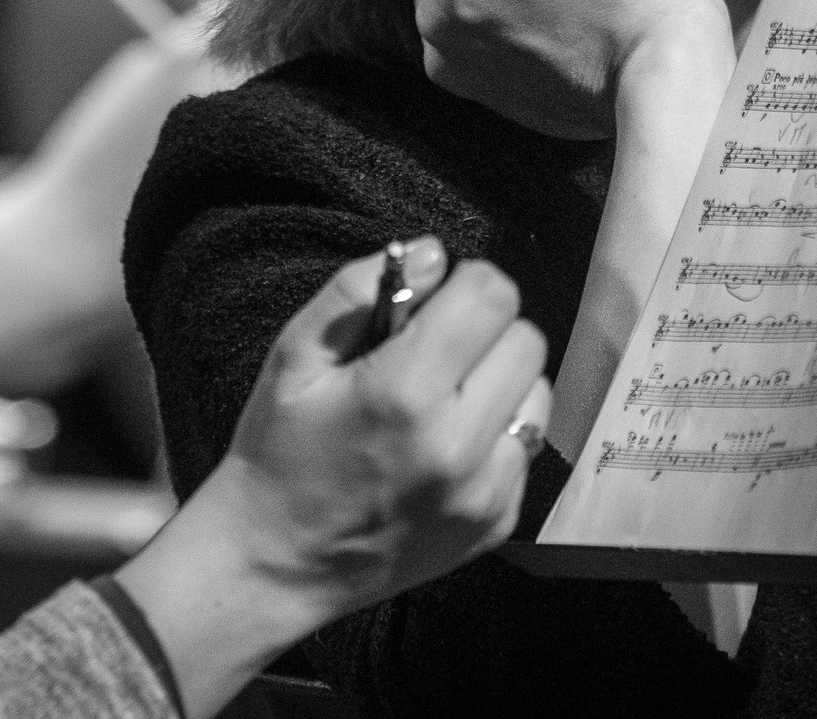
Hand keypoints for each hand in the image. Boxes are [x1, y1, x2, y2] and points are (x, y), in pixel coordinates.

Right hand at [116, 239, 549, 714]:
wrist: (277, 562)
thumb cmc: (279, 450)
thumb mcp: (294, 355)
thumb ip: (359, 290)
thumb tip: (432, 255)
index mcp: (402, 392)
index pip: (491, 296)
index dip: (465, 283)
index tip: (436, 300)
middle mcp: (456, 445)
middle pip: (526, 339)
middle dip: (486, 329)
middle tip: (439, 350)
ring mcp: (483, 491)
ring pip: (538, 393)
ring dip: (502, 381)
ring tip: (448, 398)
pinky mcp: (497, 523)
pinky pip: (527, 448)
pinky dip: (497, 435)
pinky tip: (448, 446)